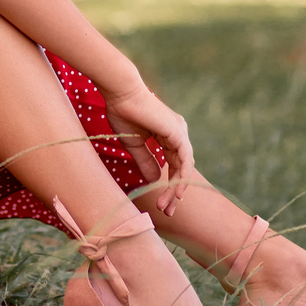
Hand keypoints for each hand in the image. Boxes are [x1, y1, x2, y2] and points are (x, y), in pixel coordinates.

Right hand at [103, 79, 193, 215]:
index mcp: (168, 134)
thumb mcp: (134, 143)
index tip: (160, 204)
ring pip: (184, 168)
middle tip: (166, 211)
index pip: (172, 165)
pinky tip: (176, 192)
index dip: (168, 185)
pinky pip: (184, 160)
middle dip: (174, 192)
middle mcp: (178, 133)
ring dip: (177, 189)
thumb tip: (154, 180)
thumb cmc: (123, 113)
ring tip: (167, 206)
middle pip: (181, 169)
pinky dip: (182, 177)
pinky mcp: (177, 133)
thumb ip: (146, 161)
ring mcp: (180, 132)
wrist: (121, 93)